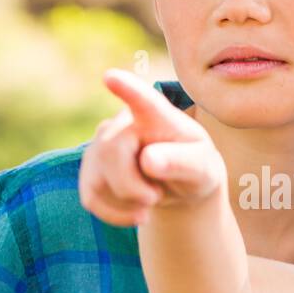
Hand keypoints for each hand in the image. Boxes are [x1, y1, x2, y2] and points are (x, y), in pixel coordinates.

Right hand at [78, 69, 225, 226]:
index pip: (142, 100)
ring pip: (98, 179)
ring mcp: (101, 144)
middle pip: (112, 151)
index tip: (111, 77)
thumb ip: (183, 162)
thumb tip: (148, 160)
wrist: (179, 186)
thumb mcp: (202, 167)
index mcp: (157, 115)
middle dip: (134, 187)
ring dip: (128, 202)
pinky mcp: (90, 169)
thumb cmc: (195, 167)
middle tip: (157, 196)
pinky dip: (116, 215)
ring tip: (151, 197)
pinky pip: (91, 198)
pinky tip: (135, 212)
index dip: (127, 89)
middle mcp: (123, 123)